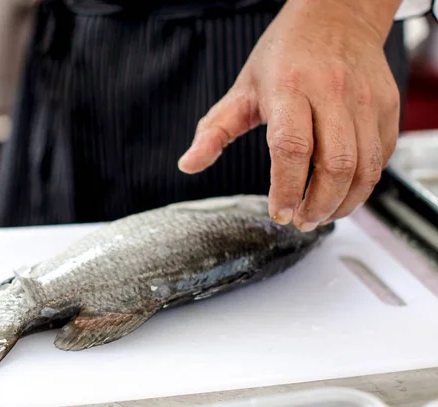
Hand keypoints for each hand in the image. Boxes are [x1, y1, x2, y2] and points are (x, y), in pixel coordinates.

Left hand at [178, 0, 402, 231]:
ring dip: (344, 203)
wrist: (337, 16)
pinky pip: (382, 157)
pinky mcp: (387, 106)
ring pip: (365, 167)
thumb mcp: (242, 89)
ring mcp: (365, 100)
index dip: (287, 189)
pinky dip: (364, 184)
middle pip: (336, 165)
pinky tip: (343, 192)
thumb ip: (214, 131)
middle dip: (318, 205)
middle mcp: (332, 92)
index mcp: (289, 88)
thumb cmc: (285, 54)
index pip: (292, 149)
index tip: (279, 212)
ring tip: (321, 215)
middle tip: (301, 220)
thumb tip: (188, 164)